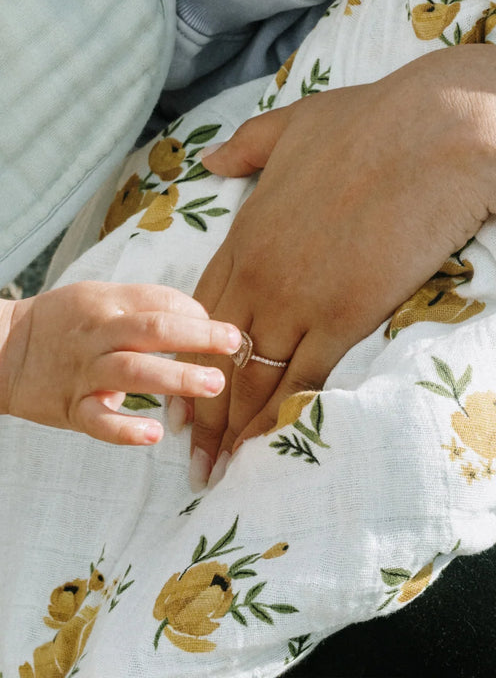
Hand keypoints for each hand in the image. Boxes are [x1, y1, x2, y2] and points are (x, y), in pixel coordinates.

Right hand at [0, 282, 241, 444]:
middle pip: (153, 330)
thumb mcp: (104, 298)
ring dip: (176, 379)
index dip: (198, 314)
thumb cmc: (69, 322)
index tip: (228, 330)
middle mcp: (99, 335)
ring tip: (213, 386)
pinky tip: (154, 435)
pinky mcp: (71, 408)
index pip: (161, 302)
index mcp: (111, 304)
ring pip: (132, 372)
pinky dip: (125, 429)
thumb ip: (149, 305)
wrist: (3, 350)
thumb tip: (202, 315)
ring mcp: (85, 372)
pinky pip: (98, 421)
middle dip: (198, 338)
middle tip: (235, 346)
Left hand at [185, 45, 495, 480]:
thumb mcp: (296, 122)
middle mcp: (262, 271)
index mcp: (247, 229)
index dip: (188, 354)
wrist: (435, 136)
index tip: (177, 386)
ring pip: (253, 378)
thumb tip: (213, 159)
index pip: (203, 308)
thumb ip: (248, 146)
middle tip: (190, 455)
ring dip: (234, 428)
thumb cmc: (372, 121)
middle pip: (219, 355)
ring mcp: (300, 298)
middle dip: (201, 409)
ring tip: (218, 470)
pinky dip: (281, 418)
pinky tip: (268, 448)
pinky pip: (302, 380)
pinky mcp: (346, 317)